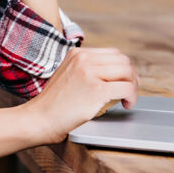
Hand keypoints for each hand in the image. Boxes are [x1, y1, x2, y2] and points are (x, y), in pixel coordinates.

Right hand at [20, 47, 138, 144]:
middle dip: (131, 76)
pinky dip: (132, 96)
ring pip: (127, 72)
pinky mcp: (97, 90)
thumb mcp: (67, 75)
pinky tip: (126, 104)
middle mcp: (84, 59)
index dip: (123, 68)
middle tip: (129, 91)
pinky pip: (126, 88)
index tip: (125, 80)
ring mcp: (90, 73)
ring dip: (133, 86)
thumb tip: (111, 74)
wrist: (40, 118)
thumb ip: (85, 70)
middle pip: (123, 60)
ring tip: (128, 98)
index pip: (112, 53)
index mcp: (77, 54)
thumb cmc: (53, 104)